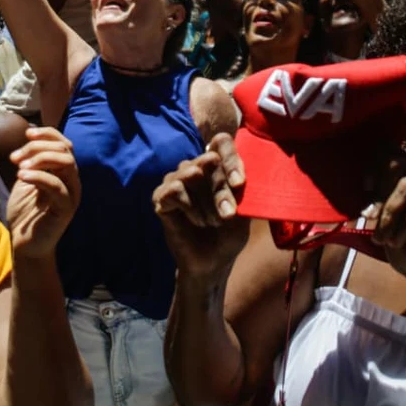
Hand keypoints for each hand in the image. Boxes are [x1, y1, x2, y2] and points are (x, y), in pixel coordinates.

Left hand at [7, 127, 80, 258]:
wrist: (25, 245)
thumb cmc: (25, 214)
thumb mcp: (26, 181)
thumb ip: (31, 163)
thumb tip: (28, 140)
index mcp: (64, 172)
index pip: (63, 142)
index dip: (47, 133)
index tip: (26, 134)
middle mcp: (72, 180)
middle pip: (64, 149)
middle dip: (37, 148)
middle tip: (15, 158)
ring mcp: (72, 194)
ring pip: (66, 162)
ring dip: (40, 159)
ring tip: (19, 168)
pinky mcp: (66, 208)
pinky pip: (57, 185)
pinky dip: (38, 176)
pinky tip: (21, 176)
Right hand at [154, 133, 249, 277]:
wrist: (213, 263)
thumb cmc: (229, 234)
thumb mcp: (244, 209)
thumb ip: (241, 187)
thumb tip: (238, 172)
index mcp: (216, 166)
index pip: (221, 142)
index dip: (231, 159)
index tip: (239, 183)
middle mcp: (194, 167)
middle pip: (209, 160)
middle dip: (222, 190)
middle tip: (227, 215)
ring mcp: (175, 180)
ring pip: (192, 173)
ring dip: (208, 203)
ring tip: (212, 221)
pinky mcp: (161, 196)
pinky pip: (175, 189)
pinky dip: (191, 208)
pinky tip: (196, 221)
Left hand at [372, 165, 405, 297]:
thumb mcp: (389, 214)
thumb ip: (383, 191)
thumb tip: (368, 178)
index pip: (396, 158)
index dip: (376, 171)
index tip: (366, 190)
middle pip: (400, 168)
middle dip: (382, 198)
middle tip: (375, 224)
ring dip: (389, 215)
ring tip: (384, 239)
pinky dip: (403, 225)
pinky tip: (398, 241)